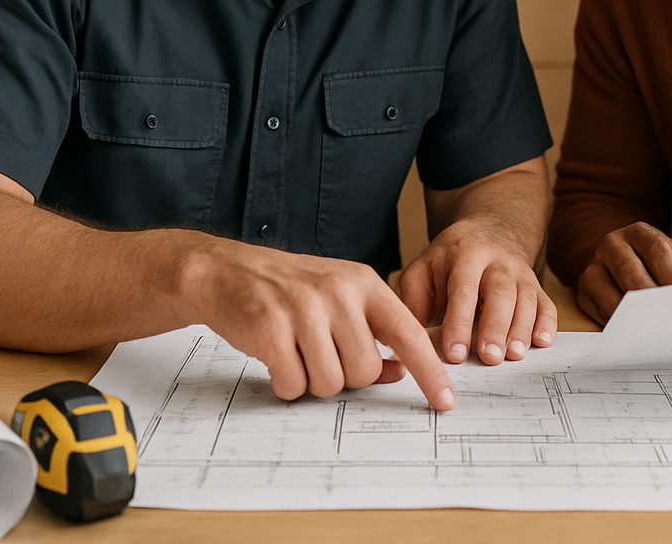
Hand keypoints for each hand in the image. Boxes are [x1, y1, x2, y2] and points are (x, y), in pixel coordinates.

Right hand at [199, 241, 453, 409]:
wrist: (226, 271)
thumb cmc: (288, 289)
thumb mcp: (339, 297)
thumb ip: (372, 331)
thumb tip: (401, 371)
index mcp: (364, 282)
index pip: (408, 332)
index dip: (429, 370)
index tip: (445, 400)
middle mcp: (338, 292)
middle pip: (364, 371)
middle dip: (343, 376)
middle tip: (319, 353)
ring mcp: (304, 309)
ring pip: (330, 383)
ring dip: (312, 380)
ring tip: (295, 350)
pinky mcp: (270, 329)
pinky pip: (293, 385)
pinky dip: (284, 383)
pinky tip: (275, 355)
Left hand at [398, 214, 556, 365]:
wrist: (490, 229)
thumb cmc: (450, 259)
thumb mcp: (423, 268)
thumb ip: (412, 301)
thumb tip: (402, 339)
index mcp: (464, 255)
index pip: (462, 289)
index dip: (459, 322)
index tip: (455, 353)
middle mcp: (497, 262)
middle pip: (501, 292)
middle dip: (495, 326)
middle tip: (490, 357)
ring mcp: (520, 273)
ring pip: (526, 299)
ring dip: (522, 328)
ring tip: (514, 355)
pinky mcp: (536, 286)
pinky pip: (546, 303)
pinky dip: (547, 323)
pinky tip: (542, 342)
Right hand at [575, 222, 671, 325]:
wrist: (625, 268)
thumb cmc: (661, 268)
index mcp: (639, 232)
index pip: (657, 250)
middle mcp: (611, 244)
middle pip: (631, 271)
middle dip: (653, 300)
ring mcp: (593, 267)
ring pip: (611, 294)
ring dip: (635, 317)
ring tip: (656, 333)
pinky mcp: (583, 292)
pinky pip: (600, 313)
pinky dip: (620, 326)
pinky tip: (637, 336)